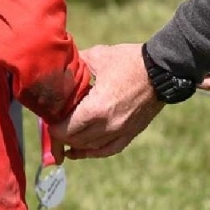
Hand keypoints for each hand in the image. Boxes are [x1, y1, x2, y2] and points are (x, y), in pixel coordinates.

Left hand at [49, 43, 162, 158]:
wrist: (163, 71)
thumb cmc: (129, 61)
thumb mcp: (98, 57)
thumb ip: (77, 63)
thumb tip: (59, 63)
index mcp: (97, 108)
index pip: (67, 128)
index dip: (53, 128)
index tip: (46, 120)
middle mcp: (109, 125)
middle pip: (77, 140)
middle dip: (60, 137)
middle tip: (50, 128)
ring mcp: (121, 131)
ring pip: (91, 147)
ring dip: (75, 145)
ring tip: (61, 142)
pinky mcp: (131, 132)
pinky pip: (109, 149)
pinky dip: (93, 152)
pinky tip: (80, 152)